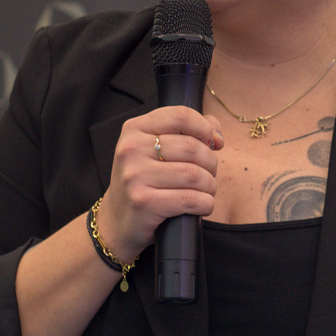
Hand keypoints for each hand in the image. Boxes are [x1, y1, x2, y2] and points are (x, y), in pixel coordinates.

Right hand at [95, 106, 221, 260]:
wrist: (119, 219)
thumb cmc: (144, 181)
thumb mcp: (157, 149)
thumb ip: (187, 131)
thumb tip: (216, 133)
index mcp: (135, 129)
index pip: (181, 116)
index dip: (205, 128)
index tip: (212, 143)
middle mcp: (131, 149)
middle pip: (192, 147)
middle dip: (210, 162)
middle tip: (208, 174)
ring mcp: (135, 176)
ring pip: (194, 175)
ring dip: (210, 186)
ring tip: (206, 191)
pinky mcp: (143, 202)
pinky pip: (190, 199)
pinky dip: (205, 203)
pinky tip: (201, 205)